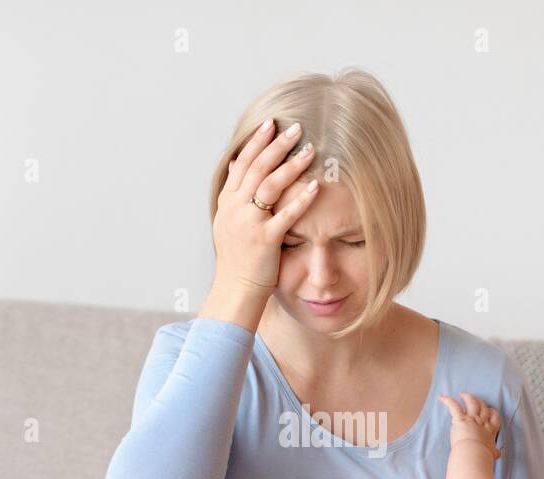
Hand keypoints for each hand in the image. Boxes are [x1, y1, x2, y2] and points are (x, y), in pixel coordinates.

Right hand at [208, 118, 319, 310]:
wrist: (236, 289)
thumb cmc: (238, 258)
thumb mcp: (228, 220)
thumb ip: (234, 192)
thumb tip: (237, 162)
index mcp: (227, 202)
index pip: (242, 163)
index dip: (256, 142)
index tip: (270, 124)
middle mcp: (235, 209)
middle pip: (256, 168)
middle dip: (276, 145)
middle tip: (295, 127)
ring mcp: (249, 224)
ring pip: (269, 185)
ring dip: (291, 166)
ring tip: (310, 150)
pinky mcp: (265, 240)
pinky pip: (286, 215)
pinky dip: (301, 199)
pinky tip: (316, 186)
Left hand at [437, 392, 500, 460]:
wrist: (474, 455)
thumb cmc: (482, 456)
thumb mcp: (492, 453)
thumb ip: (494, 452)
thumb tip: (497, 454)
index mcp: (490, 430)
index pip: (494, 416)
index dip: (491, 411)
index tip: (489, 410)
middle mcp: (482, 422)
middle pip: (483, 407)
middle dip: (480, 402)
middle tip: (475, 400)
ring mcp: (472, 419)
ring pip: (471, 402)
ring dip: (467, 397)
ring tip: (463, 394)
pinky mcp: (460, 419)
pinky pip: (454, 405)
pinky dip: (447, 400)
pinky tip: (442, 397)